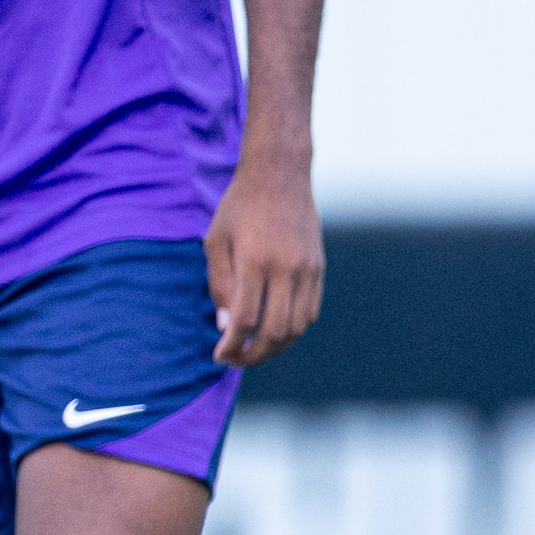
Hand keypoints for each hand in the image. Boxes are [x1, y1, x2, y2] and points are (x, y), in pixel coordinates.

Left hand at [206, 159, 324, 366]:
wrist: (280, 174)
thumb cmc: (240, 206)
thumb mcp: (216, 241)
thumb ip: (219, 286)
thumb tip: (227, 327)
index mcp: (255, 261)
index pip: (244, 319)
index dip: (231, 345)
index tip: (219, 355)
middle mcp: (285, 268)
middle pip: (275, 331)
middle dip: (253, 355)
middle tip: (236, 359)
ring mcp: (307, 269)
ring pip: (298, 327)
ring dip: (276, 346)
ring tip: (256, 348)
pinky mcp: (319, 267)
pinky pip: (310, 311)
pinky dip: (294, 328)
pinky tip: (275, 328)